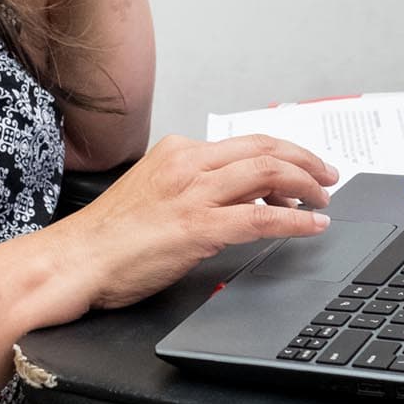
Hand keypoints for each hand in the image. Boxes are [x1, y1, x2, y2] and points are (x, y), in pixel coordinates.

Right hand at [40, 134, 339, 314]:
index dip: (284, 153)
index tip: (303, 167)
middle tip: (329, 176)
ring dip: (307, 185)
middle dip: (306, 160)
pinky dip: (295, 218)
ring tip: (325, 200)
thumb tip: (237, 197)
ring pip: (269, 172)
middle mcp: (188, 164)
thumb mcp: (154, 194)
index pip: (245, 143)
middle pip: (265, 148)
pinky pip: (260, 215)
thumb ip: (193, 188)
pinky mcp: (197, 227)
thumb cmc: (108, 237)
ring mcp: (193, 194)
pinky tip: (312, 225)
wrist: (73, 260)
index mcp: (177, 152)